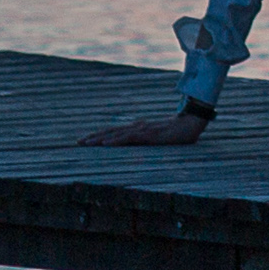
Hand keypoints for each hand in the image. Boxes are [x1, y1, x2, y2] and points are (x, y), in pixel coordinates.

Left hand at [87, 107, 209, 147]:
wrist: (191, 124)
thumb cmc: (177, 132)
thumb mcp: (158, 138)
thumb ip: (146, 140)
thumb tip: (136, 145)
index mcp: (138, 128)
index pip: (114, 132)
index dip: (99, 136)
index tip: (85, 141)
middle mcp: (136, 127)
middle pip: (110, 132)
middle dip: (93, 137)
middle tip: (77, 142)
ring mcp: (141, 130)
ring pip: (115, 135)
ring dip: (99, 139)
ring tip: (86, 143)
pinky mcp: (147, 135)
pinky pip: (128, 138)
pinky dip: (115, 141)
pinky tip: (105, 144)